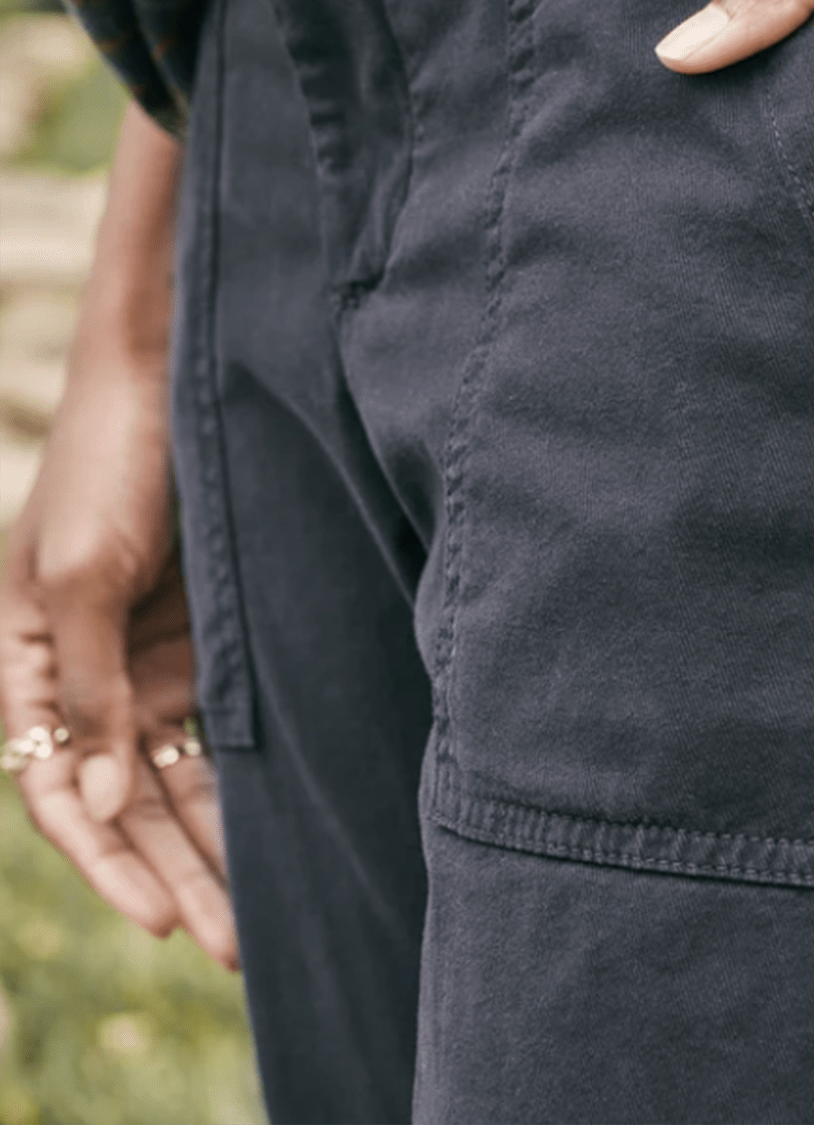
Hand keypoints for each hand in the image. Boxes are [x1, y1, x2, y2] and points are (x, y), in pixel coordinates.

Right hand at [0, 349, 237, 969]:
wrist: (177, 370)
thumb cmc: (109, 458)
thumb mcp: (84, 572)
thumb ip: (87, 689)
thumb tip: (103, 804)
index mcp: (24, 661)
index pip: (58, 789)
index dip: (106, 859)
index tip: (163, 918)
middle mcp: (82, 674)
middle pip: (127, 800)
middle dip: (174, 876)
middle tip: (235, 951)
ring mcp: (145, 658)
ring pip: (178, 777)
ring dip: (213, 846)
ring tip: (263, 922)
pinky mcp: (204, 636)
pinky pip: (221, 728)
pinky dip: (243, 782)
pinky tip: (280, 835)